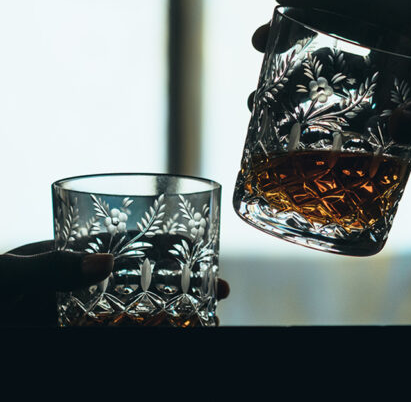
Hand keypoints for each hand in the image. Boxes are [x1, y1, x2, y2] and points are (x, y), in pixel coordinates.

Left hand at [0, 241, 229, 326]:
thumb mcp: (11, 276)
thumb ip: (52, 268)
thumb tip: (106, 261)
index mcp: (72, 254)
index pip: (129, 241)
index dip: (169, 244)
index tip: (203, 252)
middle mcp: (83, 284)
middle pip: (143, 279)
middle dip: (182, 283)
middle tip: (218, 294)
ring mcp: (81, 316)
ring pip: (135, 313)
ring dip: (169, 315)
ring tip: (202, 322)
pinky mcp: (76, 337)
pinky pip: (117, 339)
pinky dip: (144, 338)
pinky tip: (165, 339)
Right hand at [252, 0, 410, 221]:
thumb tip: (393, 128)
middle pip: (344, 30)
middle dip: (299, 32)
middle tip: (256, 44)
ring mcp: (408, 90)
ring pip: (343, 75)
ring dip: (302, 79)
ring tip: (260, 96)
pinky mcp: (408, 129)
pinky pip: (355, 118)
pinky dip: (323, 122)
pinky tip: (294, 136)